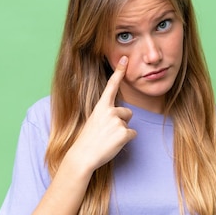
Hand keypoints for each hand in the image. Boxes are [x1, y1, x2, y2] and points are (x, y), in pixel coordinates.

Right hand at [68, 56, 136, 171]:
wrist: (83, 156)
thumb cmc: (88, 140)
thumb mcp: (95, 121)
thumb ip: (106, 114)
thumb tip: (122, 115)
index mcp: (100, 106)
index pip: (111, 86)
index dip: (119, 71)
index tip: (124, 58)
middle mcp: (109, 111)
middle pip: (128, 112)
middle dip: (122, 121)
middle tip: (108, 133)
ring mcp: (117, 122)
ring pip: (129, 124)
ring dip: (123, 132)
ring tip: (109, 139)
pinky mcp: (124, 133)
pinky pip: (132, 134)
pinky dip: (126, 141)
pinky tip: (114, 144)